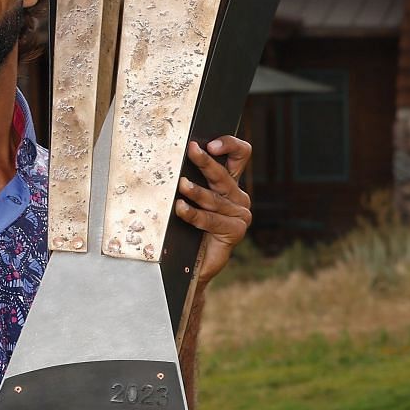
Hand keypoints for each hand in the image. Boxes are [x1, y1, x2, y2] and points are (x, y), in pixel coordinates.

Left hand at [174, 135, 252, 281]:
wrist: (192, 265)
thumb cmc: (186, 230)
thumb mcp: (187, 199)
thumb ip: (188, 180)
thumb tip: (168, 159)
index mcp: (228, 183)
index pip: (240, 155)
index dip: (230, 145)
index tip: (211, 144)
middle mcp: (237, 196)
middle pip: (223, 174)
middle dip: (205, 161)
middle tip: (191, 150)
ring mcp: (240, 214)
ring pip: (214, 198)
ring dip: (195, 191)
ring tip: (181, 185)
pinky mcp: (236, 230)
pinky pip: (211, 219)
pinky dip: (194, 214)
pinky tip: (181, 209)